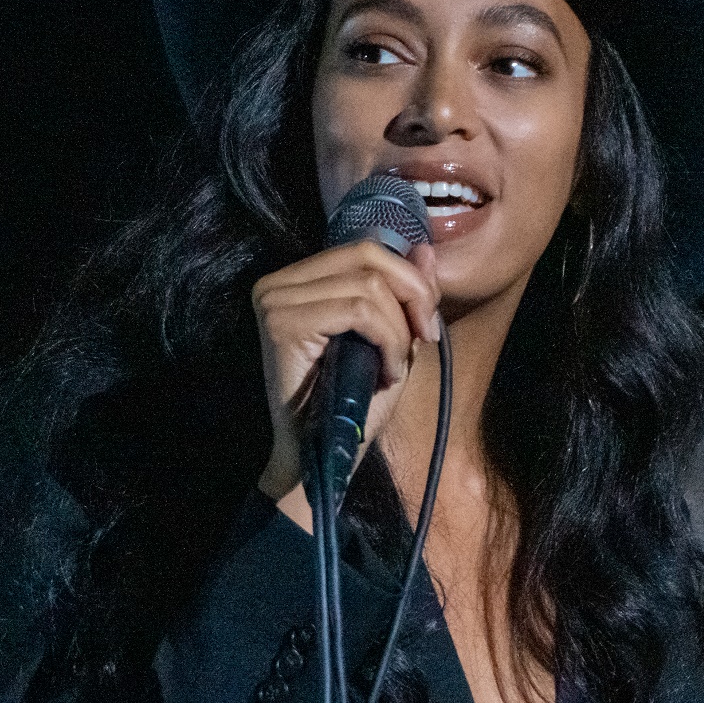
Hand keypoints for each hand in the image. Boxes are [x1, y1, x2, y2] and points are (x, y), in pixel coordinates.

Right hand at [251, 239, 440, 504]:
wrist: (321, 454)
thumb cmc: (353, 402)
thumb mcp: (391, 338)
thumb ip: (405, 292)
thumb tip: (425, 248)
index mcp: (299, 279)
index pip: (366, 250)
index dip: (409, 280)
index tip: (428, 326)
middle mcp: (278, 282)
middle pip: (368, 256)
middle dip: (412, 295)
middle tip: (425, 339)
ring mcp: (275, 300)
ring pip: (369, 286)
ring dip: (399, 330)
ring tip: (395, 367)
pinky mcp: (282, 322)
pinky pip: (359, 310)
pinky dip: (387, 341)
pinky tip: (386, 373)